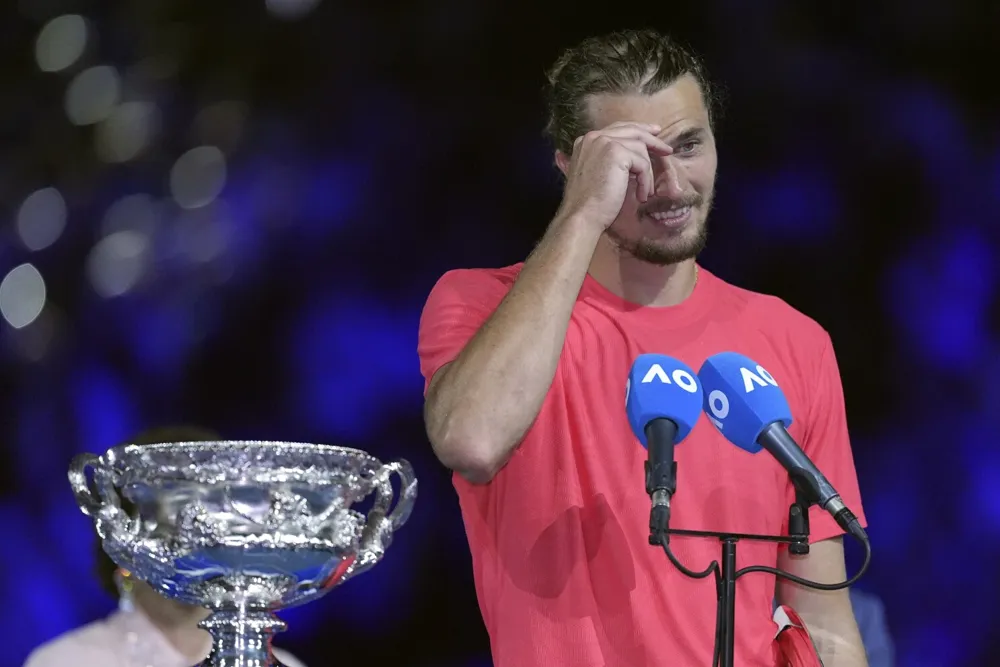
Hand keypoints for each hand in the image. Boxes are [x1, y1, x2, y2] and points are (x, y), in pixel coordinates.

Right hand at [557, 122, 672, 230]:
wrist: (582, 215)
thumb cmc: (589, 203)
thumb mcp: (596, 174)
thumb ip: (607, 160)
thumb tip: (631, 156)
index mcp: (587, 140)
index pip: (617, 128)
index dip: (638, 130)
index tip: (654, 134)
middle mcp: (594, 137)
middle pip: (632, 131)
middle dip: (652, 140)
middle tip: (667, 149)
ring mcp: (605, 142)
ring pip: (640, 149)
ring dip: (647, 173)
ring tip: (645, 192)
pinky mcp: (616, 153)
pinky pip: (642, 163)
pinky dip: (645, 181)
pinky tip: (641, 196)